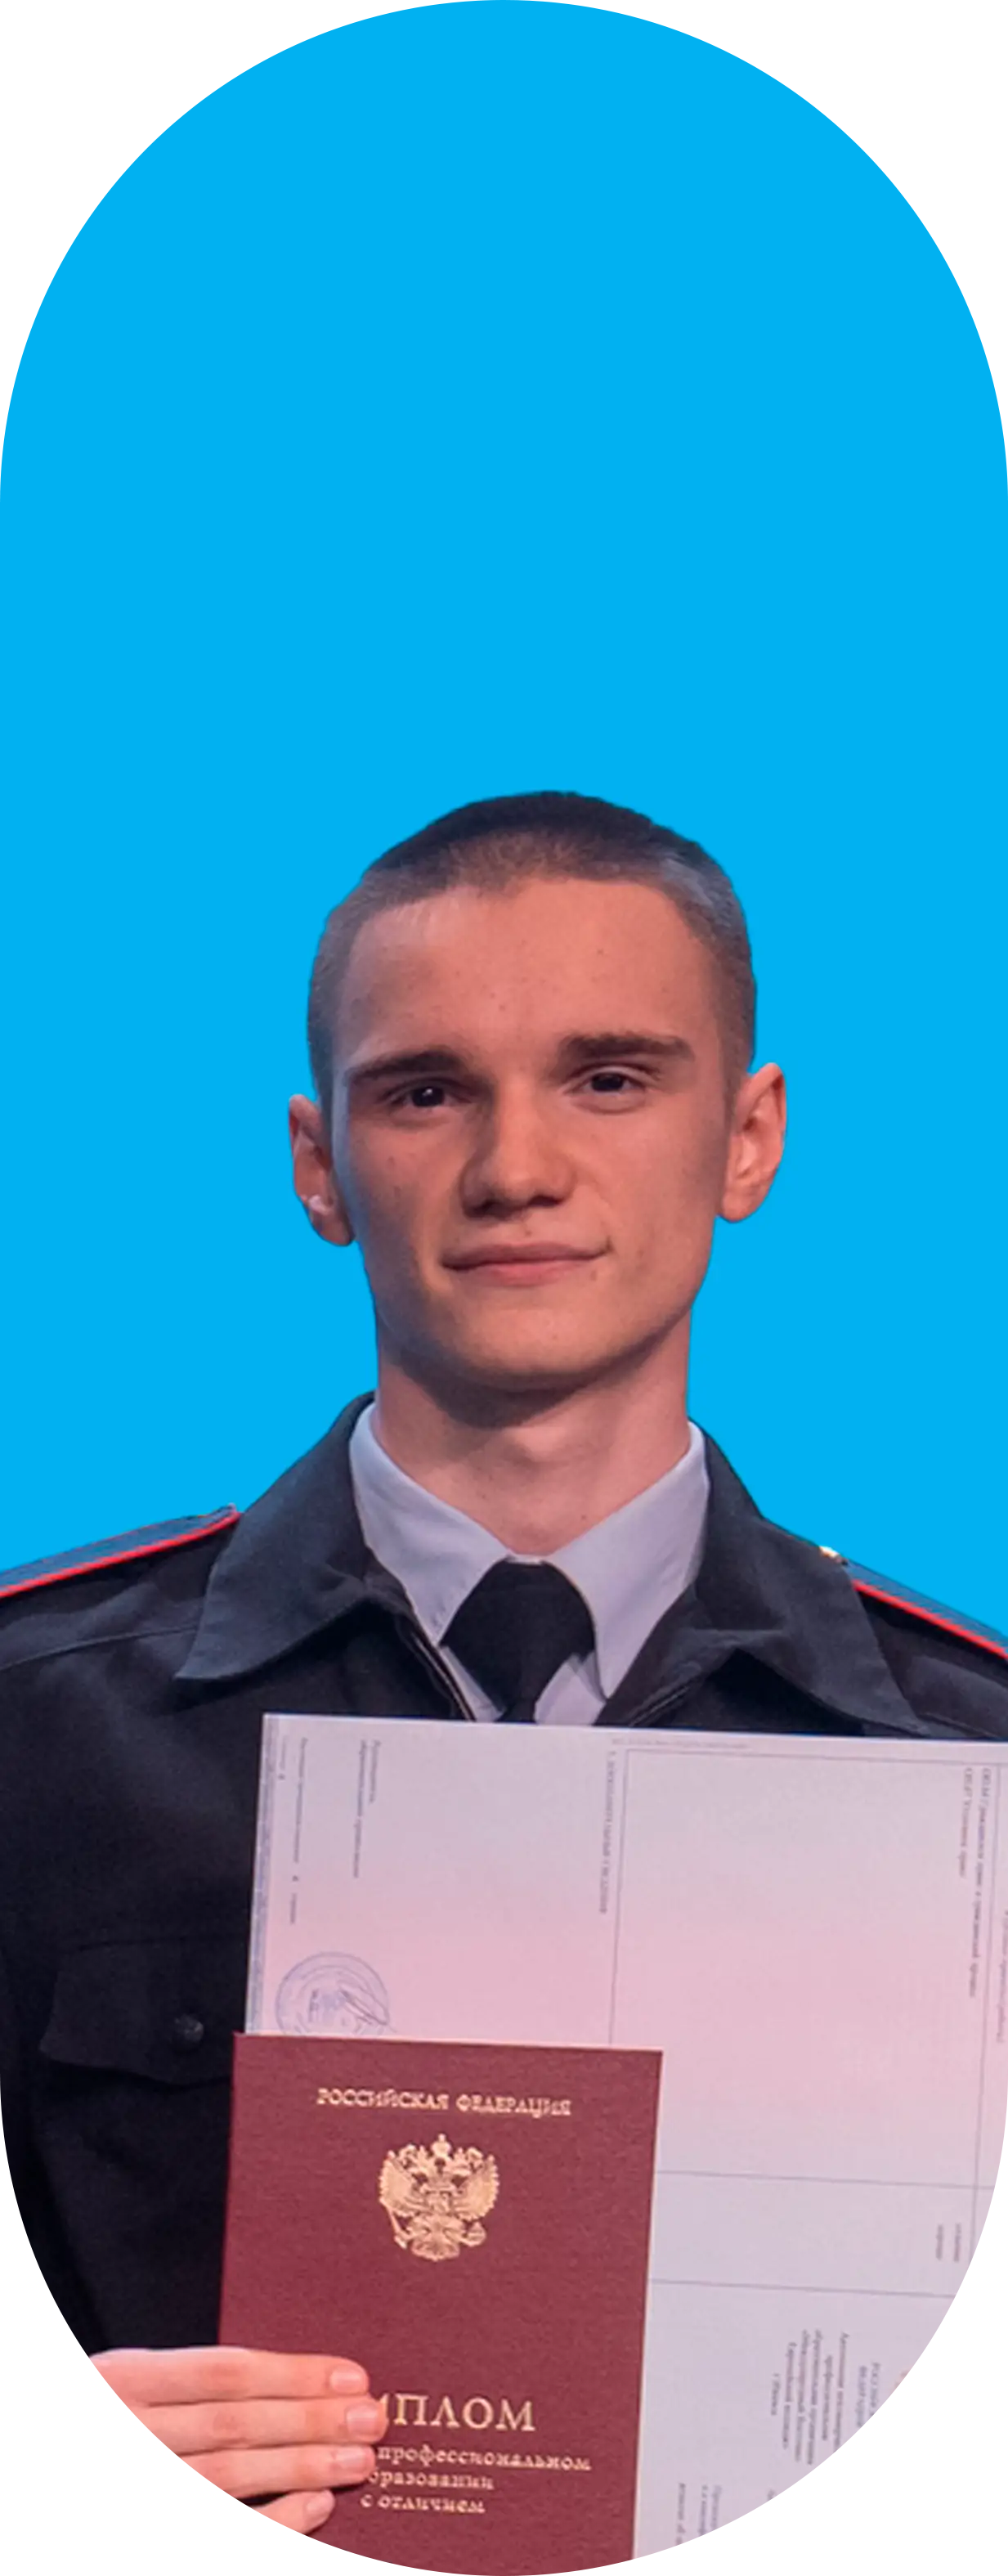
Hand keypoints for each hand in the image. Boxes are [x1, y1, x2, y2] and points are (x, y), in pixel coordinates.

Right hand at [88, 2344, 386, 2536]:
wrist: (42, 2479)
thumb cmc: (108, 2418)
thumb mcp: (136, 2380)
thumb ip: (196, 2379)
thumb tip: (300, 2379)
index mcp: (124, 2379)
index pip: (222, 2372)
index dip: (292, 2374)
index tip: (352, 2375)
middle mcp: (130, 2433)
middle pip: (235, 2424)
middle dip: (312, 2419)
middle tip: (372, 2417)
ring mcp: (138, 2489)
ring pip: (230, 2477)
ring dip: (303, 2467)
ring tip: (360, 2458)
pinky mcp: (156, 2532)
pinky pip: (221, 2530)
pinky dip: (273, 2519)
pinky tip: (318, 2506)